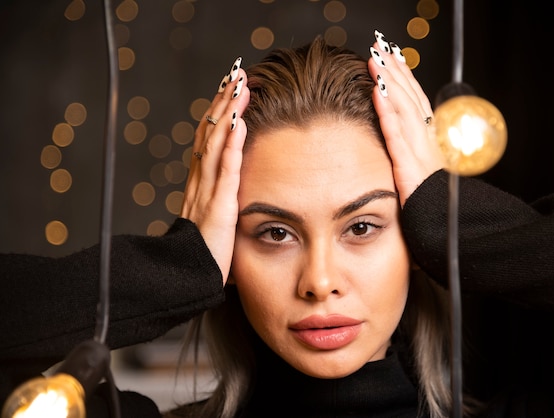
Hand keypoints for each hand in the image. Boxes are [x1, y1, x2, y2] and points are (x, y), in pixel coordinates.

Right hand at [180, 58, 249, 284]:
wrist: (189, 278)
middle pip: (209, 133)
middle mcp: (200, 182)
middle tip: (236, 74)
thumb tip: (233, 185)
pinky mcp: (218, 207)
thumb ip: (220, 199)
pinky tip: (239, 123)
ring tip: (239, 87)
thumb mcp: (212, 218)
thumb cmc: (204, 252)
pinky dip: (231, 146)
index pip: (209, 139)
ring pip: (216, 145)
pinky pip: (225, 172)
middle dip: (223, 102)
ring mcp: (207, 193)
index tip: (230, 89)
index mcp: (200, 183)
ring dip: (227, 114)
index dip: (218, 113)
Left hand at [367, 30, 444, 206]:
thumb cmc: (436, 207)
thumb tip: (402, 139)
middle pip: (411, 99)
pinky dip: (387, 113)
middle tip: (380, 48)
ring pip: (404, 110)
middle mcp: (428, 142)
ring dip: (389, 84)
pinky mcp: (411, 168)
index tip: (392, 58)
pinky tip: (376, 95)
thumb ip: (415, 154)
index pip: (416, 102)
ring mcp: (421, 153)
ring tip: (375, 61)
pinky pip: (398, 136)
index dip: (404, 78)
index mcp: (431, 142)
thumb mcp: (426, 174)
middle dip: (396, 72)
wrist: (450, 231)